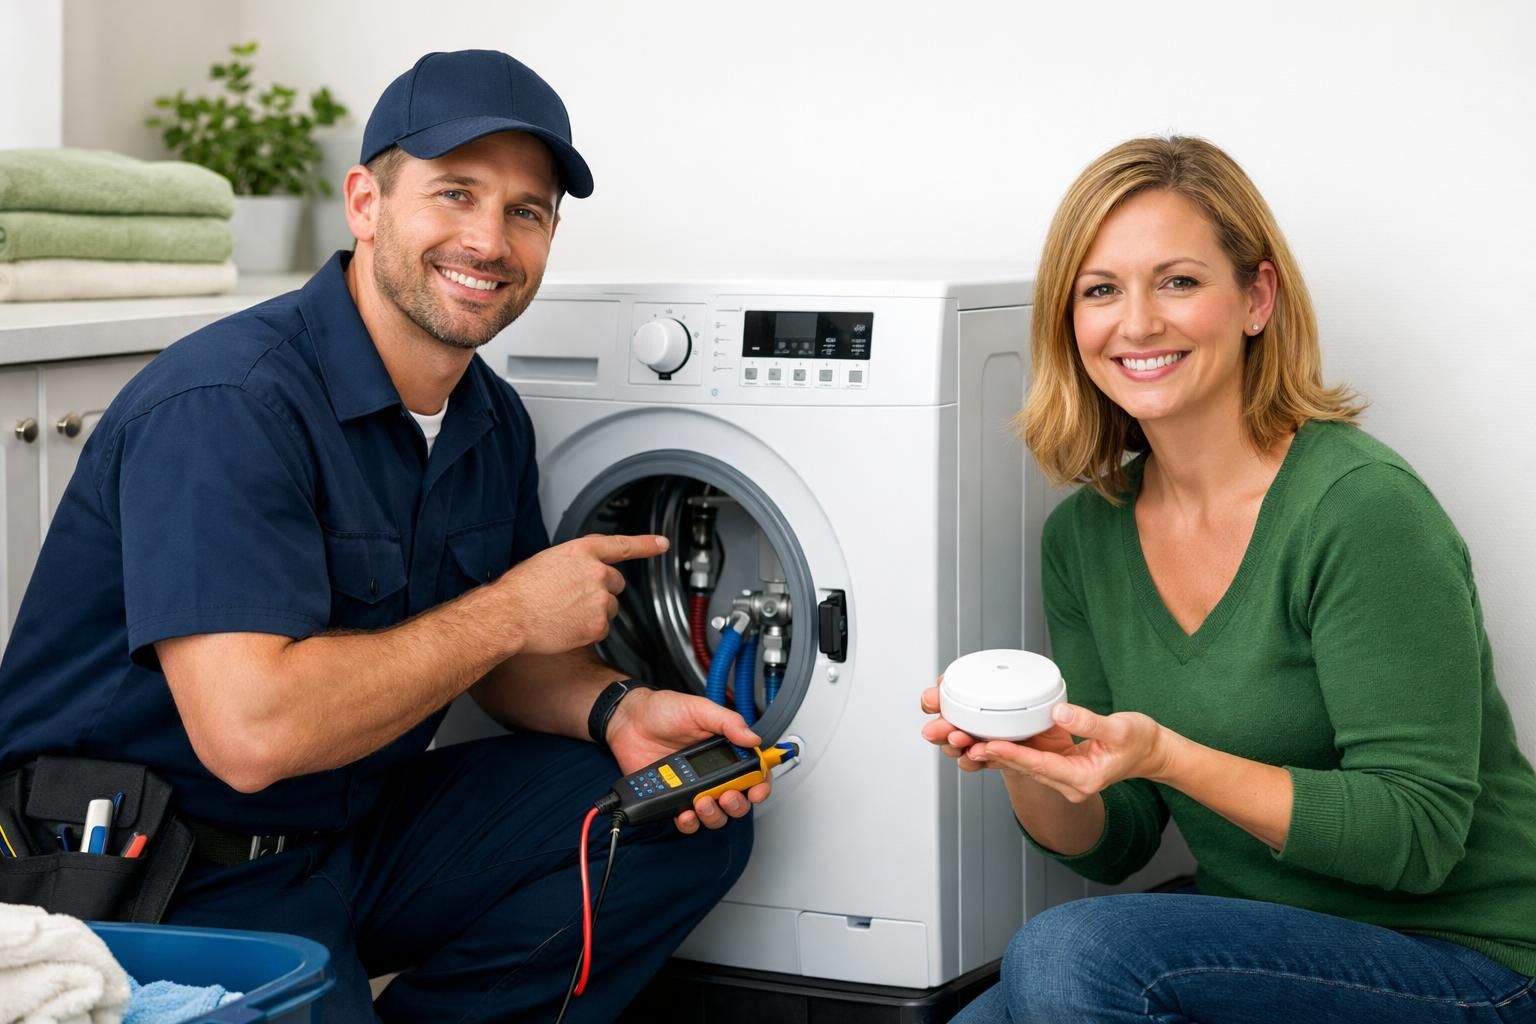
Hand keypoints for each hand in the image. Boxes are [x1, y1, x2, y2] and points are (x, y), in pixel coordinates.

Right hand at [495, 534, 667, 654]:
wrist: (508, 615)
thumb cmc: (520, 590)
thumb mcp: (549, 560)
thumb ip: (576, 561)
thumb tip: (587, 569)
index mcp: (583, 551)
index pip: (623, 545)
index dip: (646, 544)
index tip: (662, 543)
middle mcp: (597, 572)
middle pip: (617, 584)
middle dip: (602, 592)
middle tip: (573, 599)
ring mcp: (600, 599)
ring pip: (610, 608)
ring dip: (594, 612)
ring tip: (564, 613)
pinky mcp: (598, 624)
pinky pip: (602, 629)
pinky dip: (587, 631)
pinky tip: (566, 626)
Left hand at [605, 688, 769, 833]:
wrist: (629, 721)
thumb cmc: (663, 710)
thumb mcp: (699, 709)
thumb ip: (727, 722)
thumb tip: (753, 738)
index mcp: (726, 750)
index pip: (753, 772)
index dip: (761, 784)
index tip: (757, 790)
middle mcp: (712, 772)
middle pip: (738, 800)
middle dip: (738, 804)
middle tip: (727, 796)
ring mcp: (693, 788)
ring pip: (715, 815)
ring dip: (714, 815)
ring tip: (702, 802)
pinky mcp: (674, 799)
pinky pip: (688, 821)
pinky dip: (689, 823)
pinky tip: (685, 813)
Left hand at [964, 703, 1176, 802]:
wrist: (1151, 753)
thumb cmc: (1140, 742)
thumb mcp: (1120, 729)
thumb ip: (1089, 721)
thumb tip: (1059, 711)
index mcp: (1083, 779)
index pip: (1039, 766)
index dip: (1012, 755)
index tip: (987, 744)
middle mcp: (1067, 783)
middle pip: (1022, 769)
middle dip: (990, 753)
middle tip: (960, 740)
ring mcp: (1060, 776)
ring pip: (1019, 765)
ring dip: (990, 752)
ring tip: (959, 738)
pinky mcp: (1056, 764)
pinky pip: (1026, 758)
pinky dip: (1005, 748)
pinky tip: (982, 737)